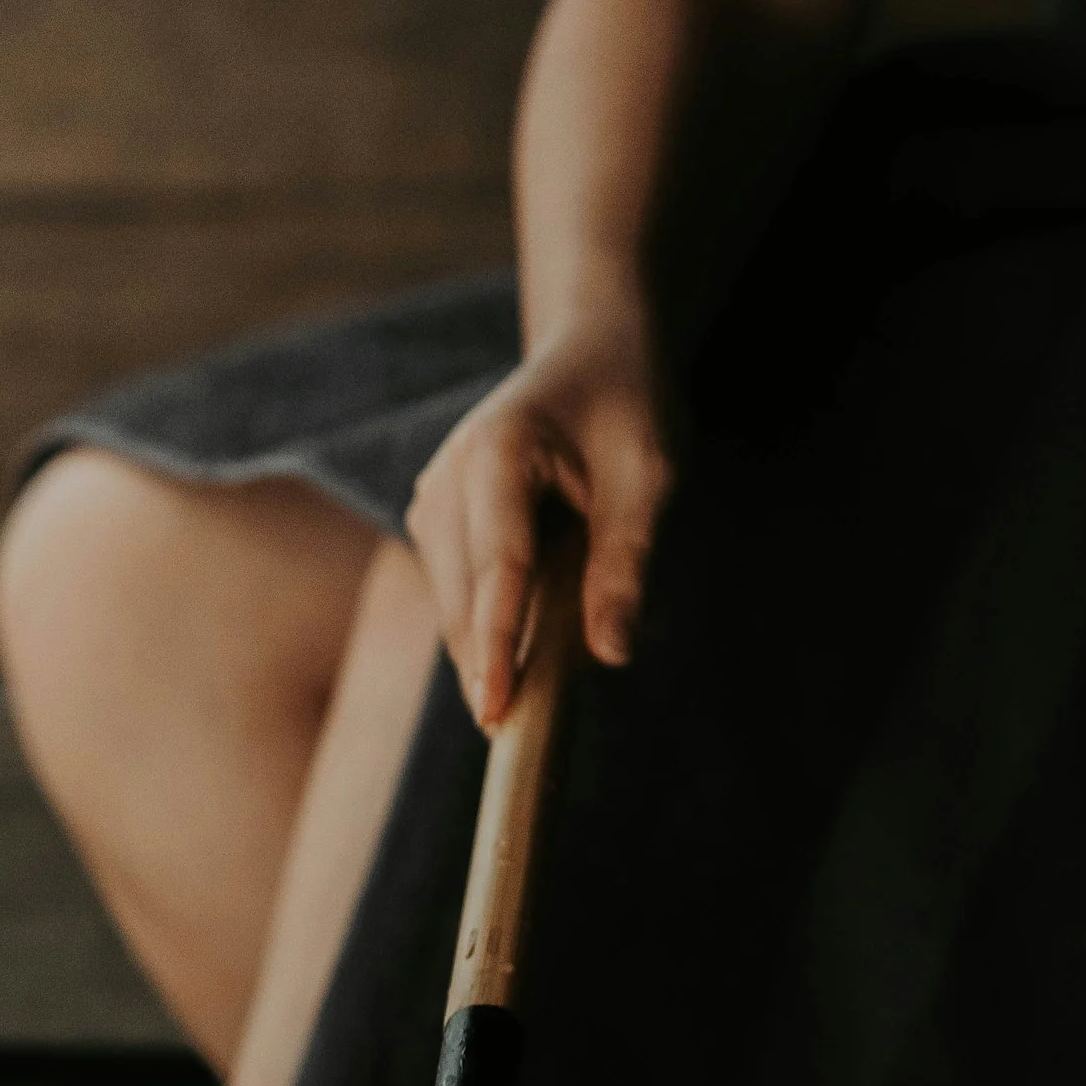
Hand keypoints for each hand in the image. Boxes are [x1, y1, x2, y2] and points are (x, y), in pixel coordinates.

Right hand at [404, 310, 674, 726]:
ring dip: (488, 647)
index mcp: (497, 453)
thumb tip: (612, 654)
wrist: (595, 350)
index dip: (496, 645)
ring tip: (527, 685)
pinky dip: (487, 625)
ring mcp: (433, 499)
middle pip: (463, 599)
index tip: (494, 711)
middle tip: (517, 735)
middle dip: (488, 664)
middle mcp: (447, 477)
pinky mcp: (437, 521)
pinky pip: (459, 593)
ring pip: (454, 605)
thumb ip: (627, 562)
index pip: (497, 569)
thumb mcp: (651, 475)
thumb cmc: (630, 405)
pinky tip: (518, 642)